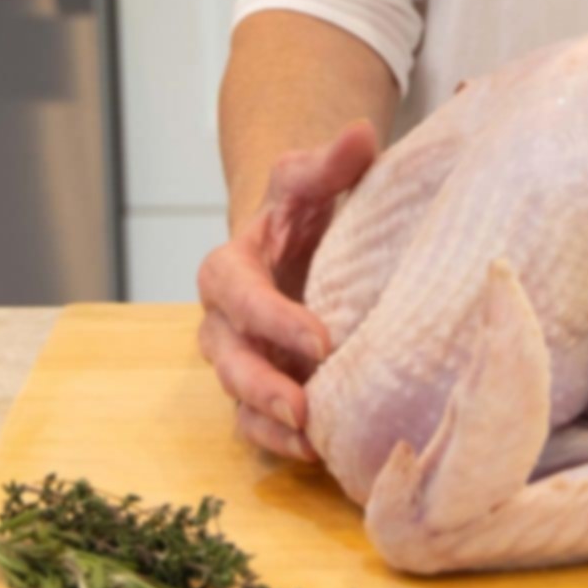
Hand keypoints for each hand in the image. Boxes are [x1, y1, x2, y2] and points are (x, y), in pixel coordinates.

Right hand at [197, 120, 379, 463]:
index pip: (238, 294)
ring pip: (238, 398)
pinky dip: (279, 441)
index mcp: (229, 267)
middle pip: (229, 358)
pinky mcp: (258, 390)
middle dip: (263, 384)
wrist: (298, 242)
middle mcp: (224, 320)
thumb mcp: (311, 182)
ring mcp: (240, 359)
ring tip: (309, 438)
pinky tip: (315, 454)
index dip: (272, 319)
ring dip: (270, 421)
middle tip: (305, 404)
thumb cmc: (304, 211)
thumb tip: (363, 134)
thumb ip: (331, 161)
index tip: (321, 339)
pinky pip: (256, 425)